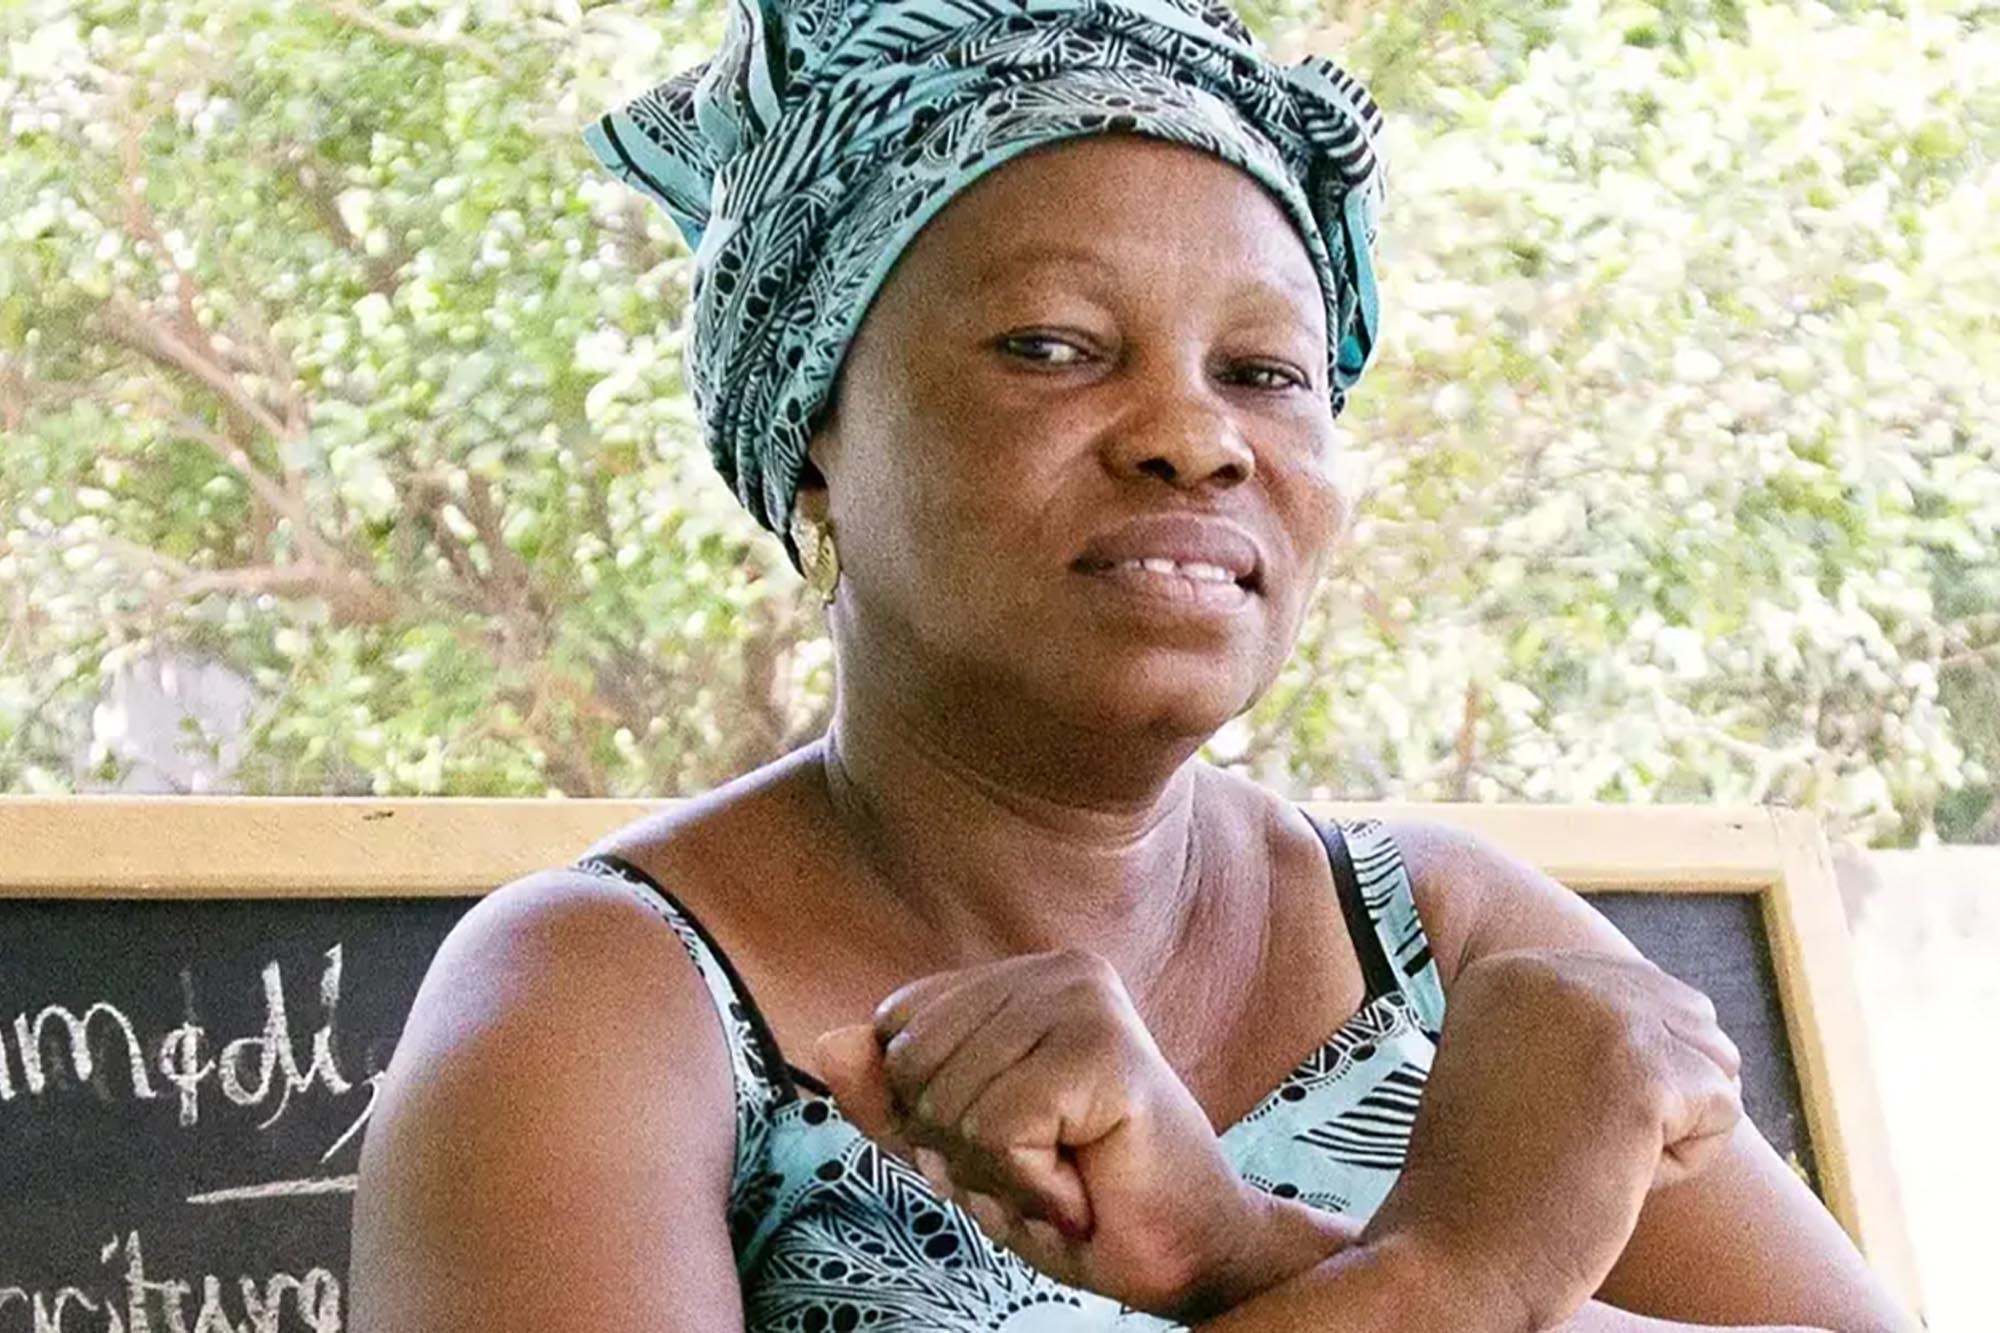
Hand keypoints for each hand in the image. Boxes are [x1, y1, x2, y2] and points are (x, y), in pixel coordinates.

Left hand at [816, 949, 1350, 1320]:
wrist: (1186, 1253)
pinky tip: (1082, 1186)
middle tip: (1043, 1166)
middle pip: (914, 1066)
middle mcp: (1056, 970)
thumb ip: (889, 1098)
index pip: (896, 1028)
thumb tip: (828, 1040)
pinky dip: (1028, 1186)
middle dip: (960, 1148)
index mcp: (1021, 978)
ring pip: (950, 1103)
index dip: (928, 1112)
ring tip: (1066, 1175)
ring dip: (999, 1175)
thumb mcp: (958, 1150)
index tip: (1013, 1143)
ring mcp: (1085, 1000)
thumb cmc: (1077, 1195)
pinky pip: (996, 1132)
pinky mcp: (1105, 1049)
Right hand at [1363, 948, 1742, 1331]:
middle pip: (1685, 1013)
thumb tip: (1679, 1011)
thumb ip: (1573, 1021)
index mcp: (1512, 970)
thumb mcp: (1512, 1064)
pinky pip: (1722, 1109)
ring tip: (1596, 1152)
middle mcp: (1553, 974)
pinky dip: (1684, 1160)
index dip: (1619, 1068)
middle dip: (1661, 1086)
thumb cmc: (1490, 1179)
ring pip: (1712, 1057)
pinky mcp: (1644, 1073)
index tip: (1553, 1111)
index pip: (1635, 987)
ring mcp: (1600, 1017)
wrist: (1457, 1247)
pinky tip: (1614, 1172)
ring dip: (1676, 1121)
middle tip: (1581, 1137)